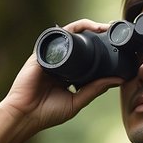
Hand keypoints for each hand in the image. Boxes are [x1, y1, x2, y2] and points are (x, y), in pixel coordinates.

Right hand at [0, 19, 122, 132]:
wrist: (25, 115)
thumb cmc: (47, 113)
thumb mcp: (77, 101)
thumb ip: (95, 89)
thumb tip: (118, 79)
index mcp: (67, 73)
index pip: (85, 56)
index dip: (99, 49)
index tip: (116, 45)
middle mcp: (59, 62)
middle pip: (79, 42)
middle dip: (95, 33)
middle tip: (111, 30)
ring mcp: (50, 56)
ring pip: (70, 35)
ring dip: (86, 27)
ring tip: (102, 27)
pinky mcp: (42, 53)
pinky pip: (58, 35)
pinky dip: (72, 29)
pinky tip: (86, 28)